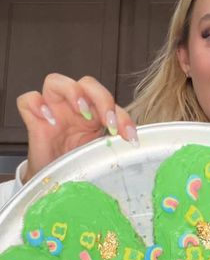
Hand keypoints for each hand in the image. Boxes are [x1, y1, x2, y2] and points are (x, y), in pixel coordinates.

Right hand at [17, 74, 137, 180]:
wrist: (54, 179)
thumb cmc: (75, 163)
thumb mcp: (98, 152)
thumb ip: (111, 142)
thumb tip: (131, 145)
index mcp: (93, 112)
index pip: (109, 102)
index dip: (122, 116)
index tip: (129, 136)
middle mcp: (72, 106)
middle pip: (86, 83)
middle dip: (101, 99)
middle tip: (108, 121)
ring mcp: (51, 109)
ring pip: (55, 81)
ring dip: (72, 92)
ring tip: (82, 111)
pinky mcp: (32, 119)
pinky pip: (28, 100)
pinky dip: (37, 104)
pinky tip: (49, 119)